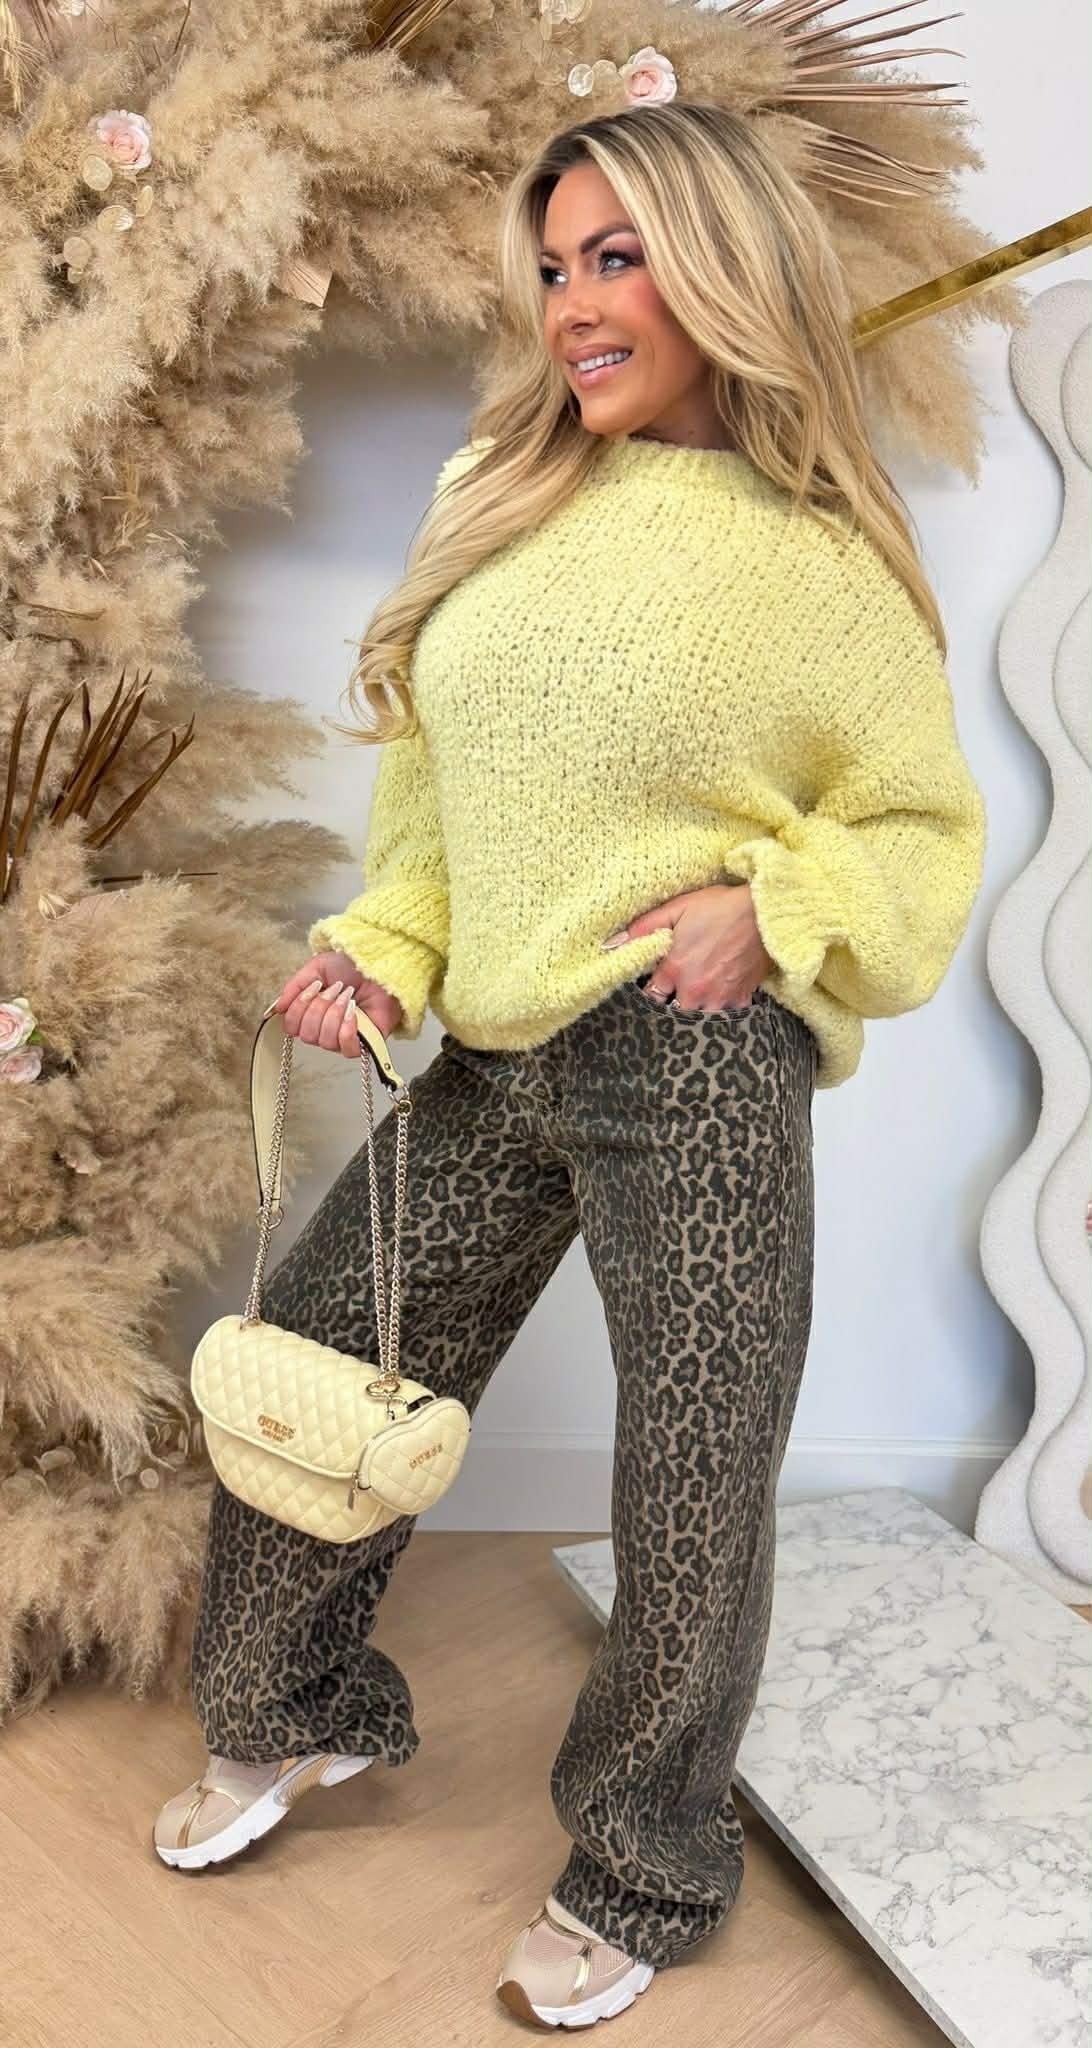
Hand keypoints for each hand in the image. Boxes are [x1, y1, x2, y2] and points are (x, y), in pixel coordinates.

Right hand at [267, 951, 404, 1058]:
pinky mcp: (365, 1044)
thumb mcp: (316, 968)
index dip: (299, 1008)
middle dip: (319, 1008)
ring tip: (347, 997)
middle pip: (307, 1035)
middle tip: (335, 990)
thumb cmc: (352, 966)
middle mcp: (324, 1029)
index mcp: (311, 1013)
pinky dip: (347, 1029)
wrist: (381, 965)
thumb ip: (293, 987)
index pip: (291, 1026)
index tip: (314, 987)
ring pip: (325, 1041)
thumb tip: (278, 1008)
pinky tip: (353, 1012)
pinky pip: (347, 1049)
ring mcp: (343, 1038)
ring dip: (335, 1014)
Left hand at [605, 884, 774, 1011]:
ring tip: (695, 999)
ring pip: (698, 1018)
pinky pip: (726, 1015)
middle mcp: (694, 989)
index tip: (653, 988)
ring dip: (694, 1011)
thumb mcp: (677, 908)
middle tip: (673, 997)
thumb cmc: (719, 907)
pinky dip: (721, 1009)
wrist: (764, 912)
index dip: (650, 993)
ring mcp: (719, 997)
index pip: (650, 995)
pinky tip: (718, 997)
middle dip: (671, 1007)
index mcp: (674, 969)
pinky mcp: (741, 997)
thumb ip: (642, 928)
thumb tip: (610, 945)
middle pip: (673, 1013)